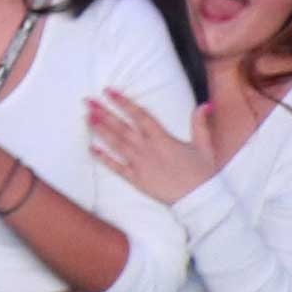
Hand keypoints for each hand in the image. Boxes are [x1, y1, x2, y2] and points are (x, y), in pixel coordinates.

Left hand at [85, 84, 228, 203]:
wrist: (199, 200)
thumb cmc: (202, 173)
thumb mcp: (204, 146)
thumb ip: (200, 124)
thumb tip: (204, 104)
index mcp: (163, 139)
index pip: (139, 116)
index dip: (123, 102)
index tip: (109, 91)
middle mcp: (148, 149)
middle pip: (122, 127)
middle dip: (104, 113)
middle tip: (88, 101)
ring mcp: (140, 164)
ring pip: (116, 144)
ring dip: (100, 130)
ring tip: (87, 118)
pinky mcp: (136, 179)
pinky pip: (116, 167)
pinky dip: (103, 158)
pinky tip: (90, 148)